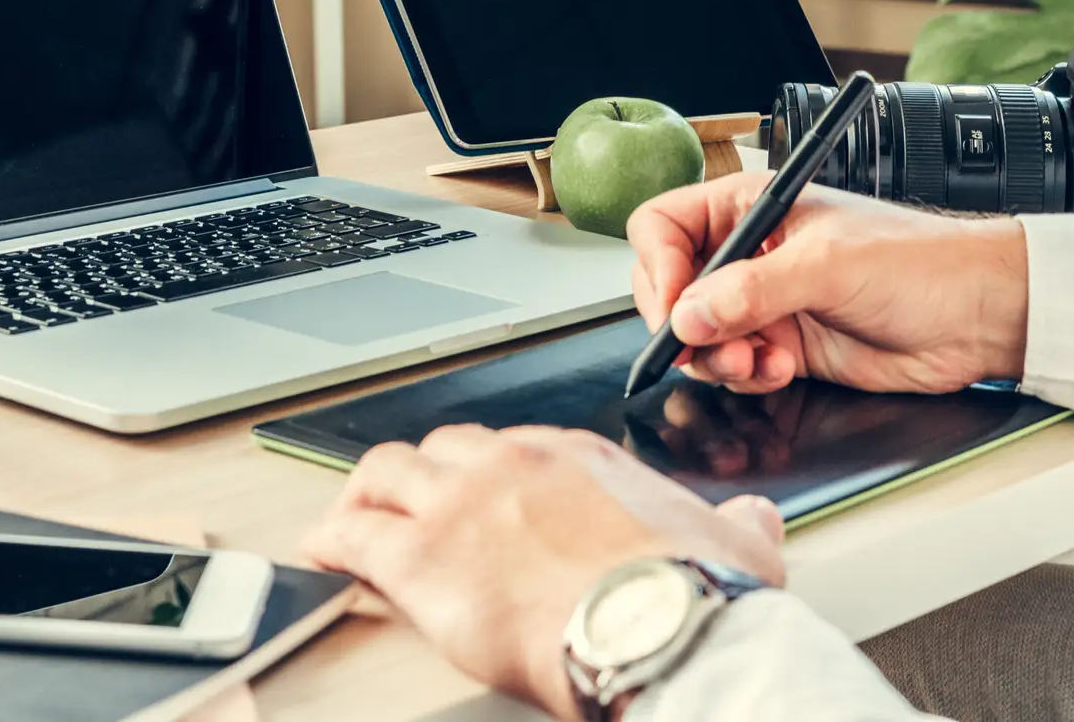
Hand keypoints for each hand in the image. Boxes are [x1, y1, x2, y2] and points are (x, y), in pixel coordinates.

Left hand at [302, 424, 783, 719]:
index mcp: (576, 456)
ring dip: (365, 495)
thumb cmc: (695, 591)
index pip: (510, 447)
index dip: (487, 474)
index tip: (481, 498)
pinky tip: (320, 551)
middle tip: (411, 506)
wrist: (663, 626)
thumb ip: (738, 522)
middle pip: (442, 449)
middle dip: (423, 477)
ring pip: (386, 472)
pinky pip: (352, 533)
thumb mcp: (736, 540)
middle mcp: (510, 464)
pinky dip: (330, 538)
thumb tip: (753, 519)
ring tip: (352, 519)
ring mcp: (459, 503)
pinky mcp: (421, 556)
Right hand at [628, 173, 1029, 394]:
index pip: (664, 227)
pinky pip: (734, 366)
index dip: (660, 267)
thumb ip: (752, 291)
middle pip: (672, 288)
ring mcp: (764, 301)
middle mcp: (749, 251)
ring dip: (719, 358)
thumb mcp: (827, 265)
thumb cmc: (921, 261)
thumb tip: (690, 317)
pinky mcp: (782, 345)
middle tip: (709, 345)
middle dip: (686, 324)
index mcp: (749, 206)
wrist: (978, 314)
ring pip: (699, 336)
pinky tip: (782, 368)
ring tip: (758, 361)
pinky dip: (748, 375)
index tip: (678, 306)